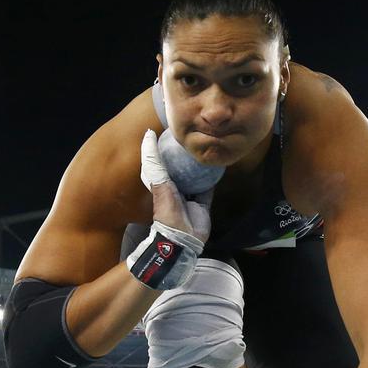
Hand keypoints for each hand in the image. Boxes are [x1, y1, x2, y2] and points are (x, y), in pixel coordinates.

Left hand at [140, 129, 210, 243]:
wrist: (184, 237)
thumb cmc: (167, 208)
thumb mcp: (158, 180)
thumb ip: (153, 159)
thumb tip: (149, 133)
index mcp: (162, 182)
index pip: (162, 160)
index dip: (164, 146)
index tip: (172, 130)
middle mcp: (175, 188)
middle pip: (180, 167)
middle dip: (185, 155)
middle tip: (195, 136)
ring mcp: (190, 195)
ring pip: (196, 175)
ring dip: (201, 165)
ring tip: (208, 146)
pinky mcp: (203, 202)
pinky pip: (209, 186)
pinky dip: (213, 177)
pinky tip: (218, 164)